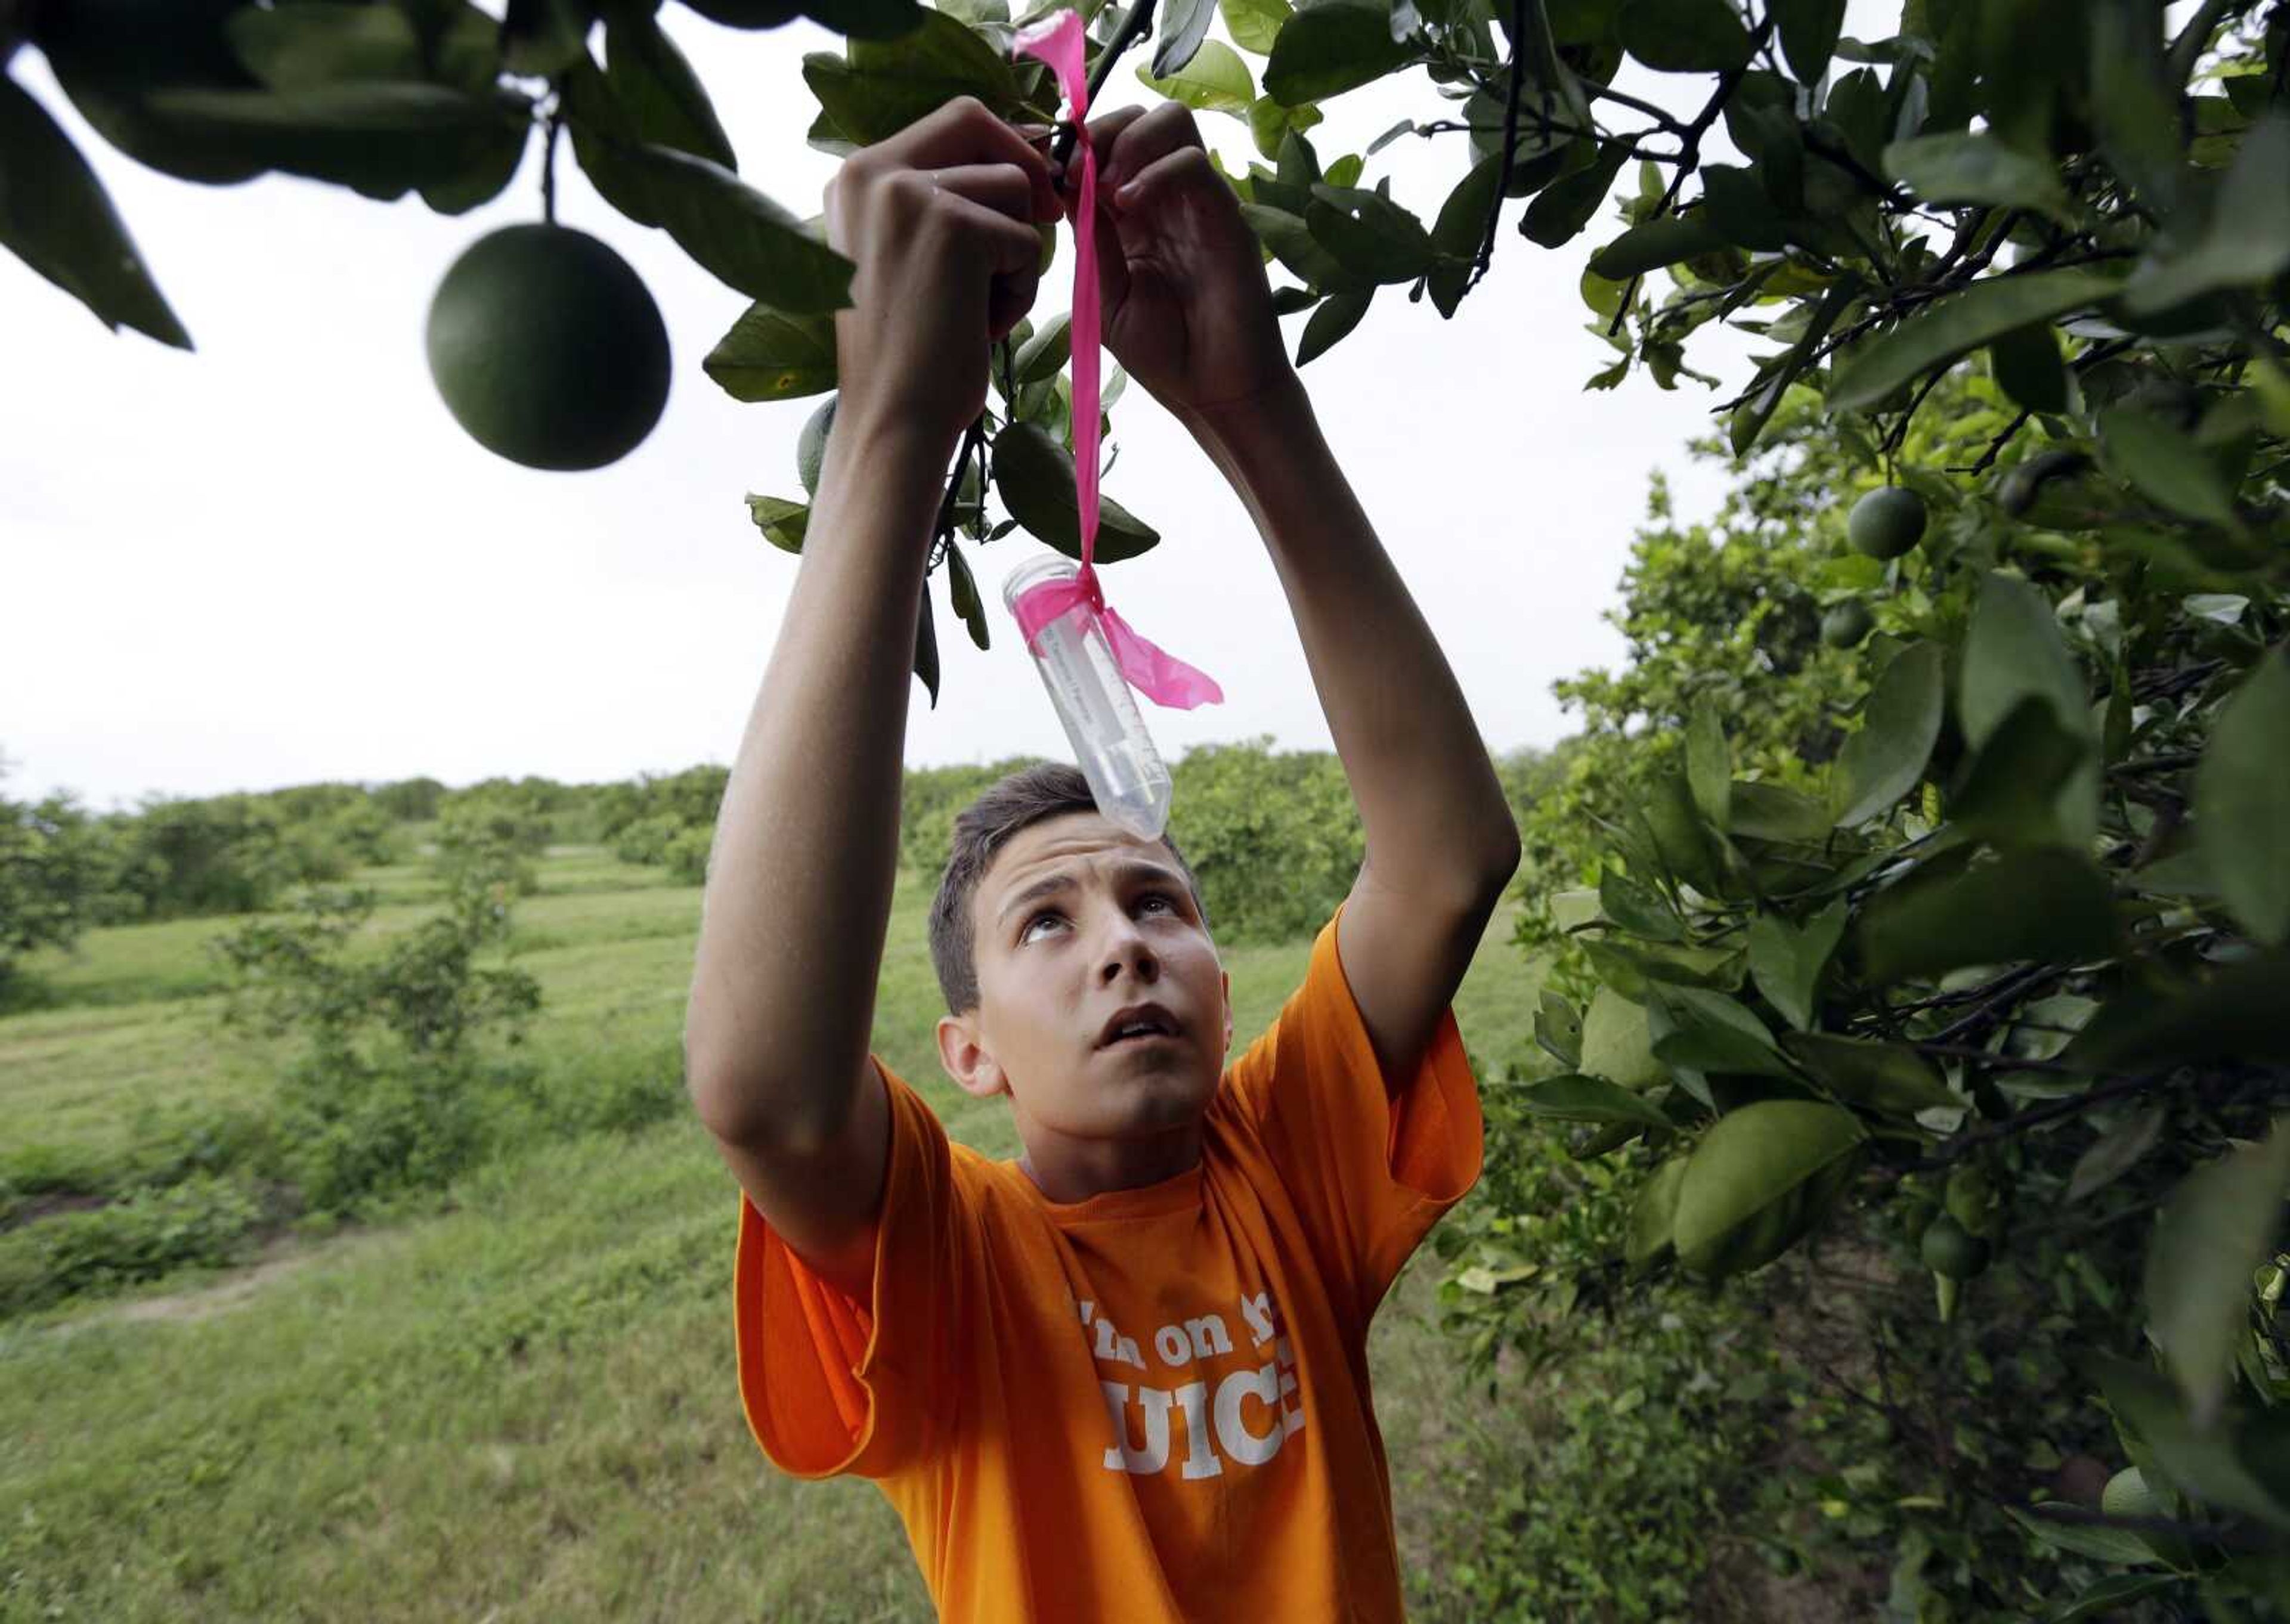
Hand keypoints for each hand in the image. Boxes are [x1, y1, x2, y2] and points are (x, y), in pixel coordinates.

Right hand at [823, 98, 1061, 455]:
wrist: (892, 421)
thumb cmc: (906, 353)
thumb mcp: (904, 255)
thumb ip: (937, 199)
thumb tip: (1018, 153)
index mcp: (853, 176)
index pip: (947, 119)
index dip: (999, 143)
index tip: (1028, 186)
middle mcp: (869, 171)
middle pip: (975, 123)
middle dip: (1020, 169)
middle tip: (1044, 218)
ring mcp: (909, 195)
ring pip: (1011, 185)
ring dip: (1017, 248)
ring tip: (981, 306)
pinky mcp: (954, 229)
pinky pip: (1025, 239)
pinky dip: (1021, 287)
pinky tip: (983, 325)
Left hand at [1058, 103, 1296, 426]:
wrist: (1214, 393)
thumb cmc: (1163, 354)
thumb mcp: (1104, 295)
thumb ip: (1090, 240)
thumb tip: (1065, 183)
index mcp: (1133, 214)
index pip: (1106, 146)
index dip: (1075, 147)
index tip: (1048, 174)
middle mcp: (1167, 197)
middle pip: (1140, 116)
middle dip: (1101, 130)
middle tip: (1077, 172)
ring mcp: (1198, 202)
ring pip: (1172, 121)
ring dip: (1130, 140)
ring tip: (1106, 187)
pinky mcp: (1226, 215)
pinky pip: (1194, 163)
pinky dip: (1156, 170)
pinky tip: (1128, 206)